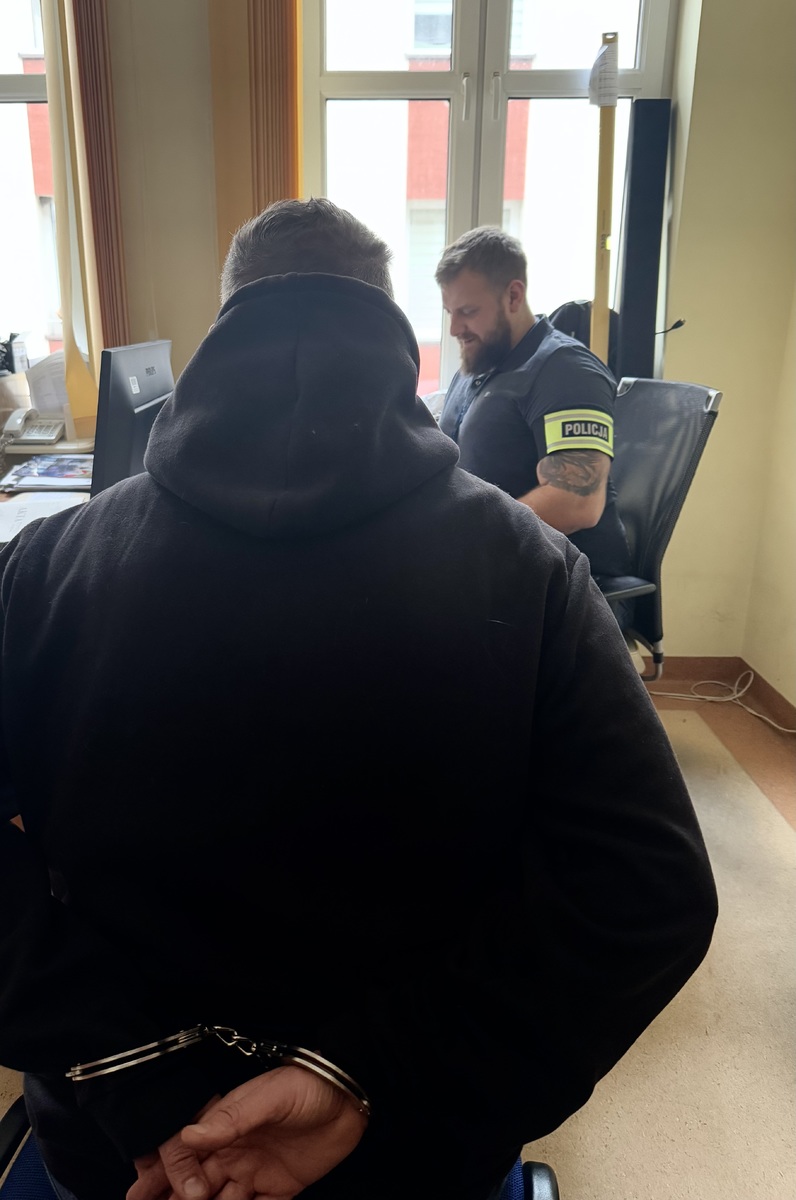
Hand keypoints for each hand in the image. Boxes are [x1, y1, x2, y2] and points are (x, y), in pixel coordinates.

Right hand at [131, 1066, 367, 1199]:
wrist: (350, 1095)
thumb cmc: (307, 1085)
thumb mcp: (268, 1096)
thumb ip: (230, 1119)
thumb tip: (187, 1136)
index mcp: (226, 1130)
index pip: (187, 1159)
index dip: (162, 1176)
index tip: (137, 1194)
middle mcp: (236, 1154)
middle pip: (197, 1187)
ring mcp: (258, 1173)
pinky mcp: (283, 1188)